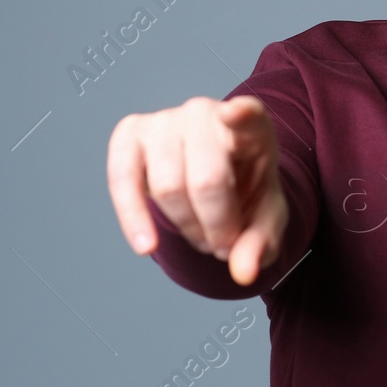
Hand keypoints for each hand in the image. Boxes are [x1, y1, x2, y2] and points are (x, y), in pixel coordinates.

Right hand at [107, 95, 287, 285]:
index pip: (249, 115)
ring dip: (186, 226)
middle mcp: (206, 114)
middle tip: (224, 245)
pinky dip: (132, 216)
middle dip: (217, 226)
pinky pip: (122, 179)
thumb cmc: (244, 193)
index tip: (238, 114)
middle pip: (207, 180)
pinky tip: (146, 246)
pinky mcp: (129, 135)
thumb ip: (262, 243)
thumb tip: (243, 273)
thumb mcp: (265, 220)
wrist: (213, 183)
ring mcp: (165, 121)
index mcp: (251, 126)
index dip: (243, 115)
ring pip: (167, 186)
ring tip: (201, 237)